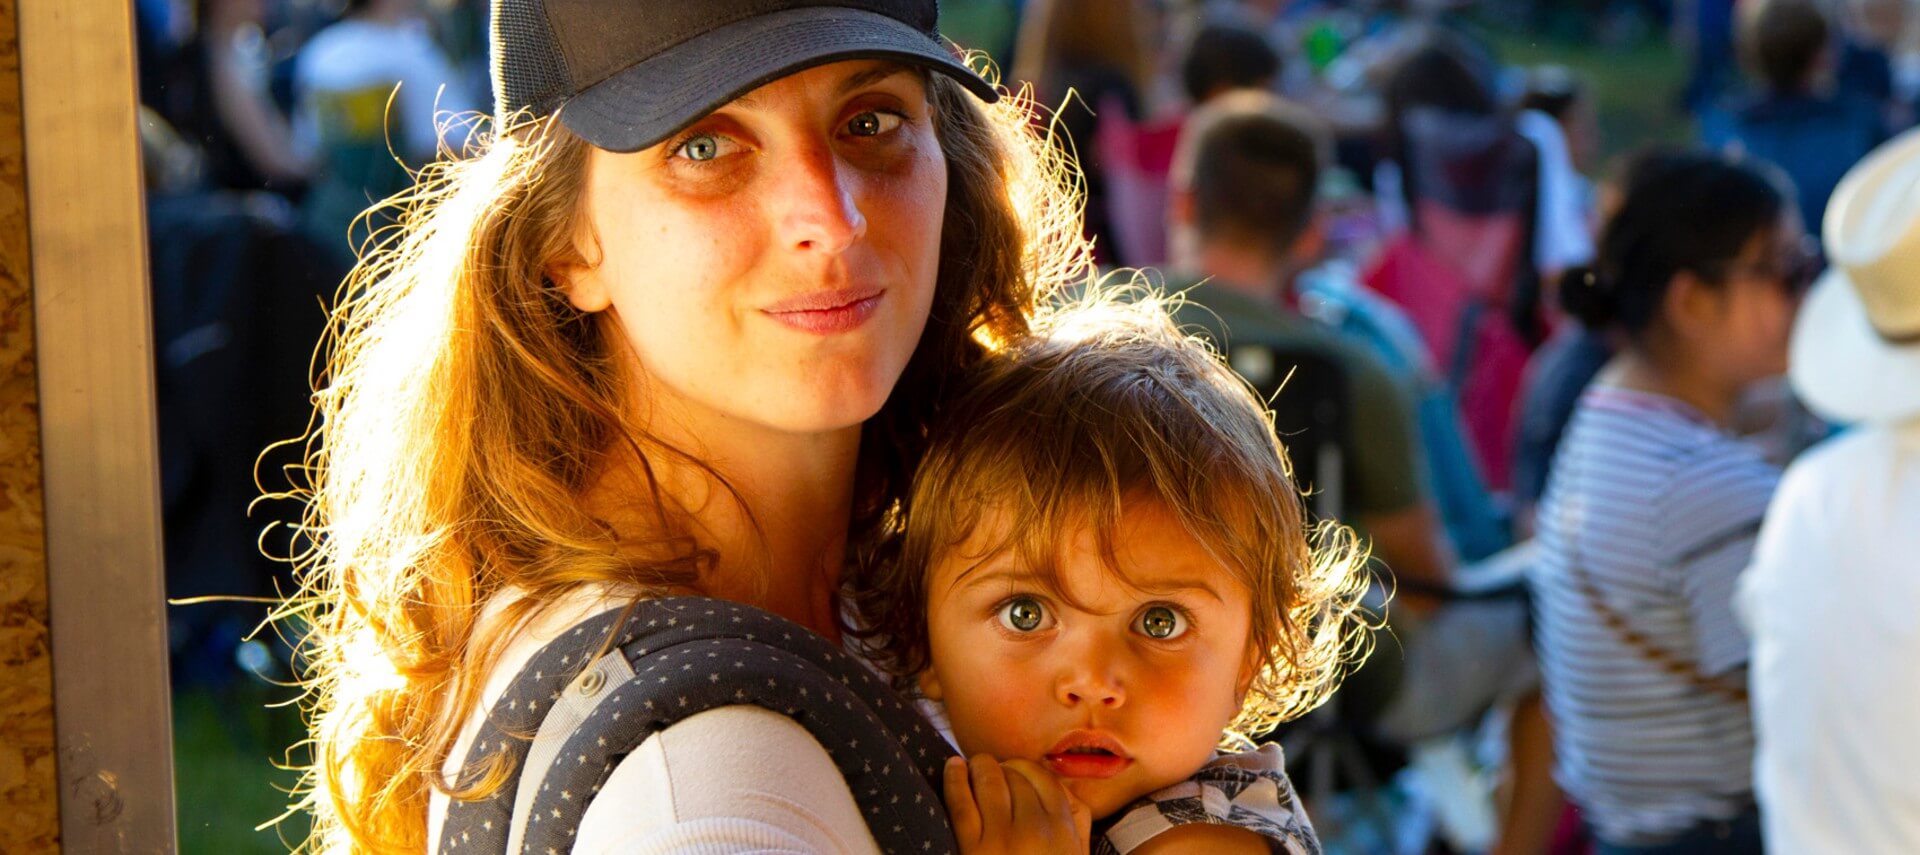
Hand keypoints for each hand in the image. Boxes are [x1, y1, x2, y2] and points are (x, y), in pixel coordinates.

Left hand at [944, 754, 1092, 853]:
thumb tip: (1060, 786)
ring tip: (970, 765)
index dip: (1025, 768)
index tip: (1013, 770)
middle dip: (1002, 767)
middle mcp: (1036, 831)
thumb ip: (1077, 820)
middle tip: (989, 767)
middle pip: (1017, 777)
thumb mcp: (1076, 854)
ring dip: (979, 766)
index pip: (1044, 779)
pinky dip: (954, 778)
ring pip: (990, 782)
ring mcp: (1003, 841)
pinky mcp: (972, 850)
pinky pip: (960, 802)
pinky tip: (953, 767)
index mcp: (1064, 830)